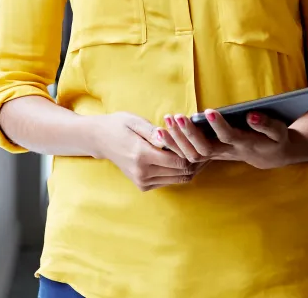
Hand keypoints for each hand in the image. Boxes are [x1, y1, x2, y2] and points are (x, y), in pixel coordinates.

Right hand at [90, 112, 204, 191]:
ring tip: (199, 153)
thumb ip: (153, 132)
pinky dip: (178, 172)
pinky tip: (183, 158)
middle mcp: (143, 172)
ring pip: (178, 179)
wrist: (100, 139)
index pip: (178, 161)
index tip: (201, 142)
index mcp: (142, 156)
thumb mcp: (135, 122)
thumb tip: (169, 138)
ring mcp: (142, 181)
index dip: (193, 153)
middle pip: (181, 172)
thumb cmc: (119, 125)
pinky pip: (169, 181)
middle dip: (195, 161)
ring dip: (189, 168)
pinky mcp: (143, 185)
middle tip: (207, 148)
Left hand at [160, 111, 293, 170]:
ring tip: (167, 120)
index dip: (219, 126)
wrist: (269, 156)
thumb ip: (266, 124)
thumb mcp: (278, 131)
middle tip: (177, 117)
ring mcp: (217, 155)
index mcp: (245, 144)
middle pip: (205, 149)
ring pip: (194, 154)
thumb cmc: (274, 140)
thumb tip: (251, 114)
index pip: (229, 137)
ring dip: (179, 139)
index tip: (208, 111)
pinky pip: (189, 154)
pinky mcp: (209, 154)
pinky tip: (164, 130)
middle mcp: (228, 152)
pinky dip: (175, 144)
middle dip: (190, 134)